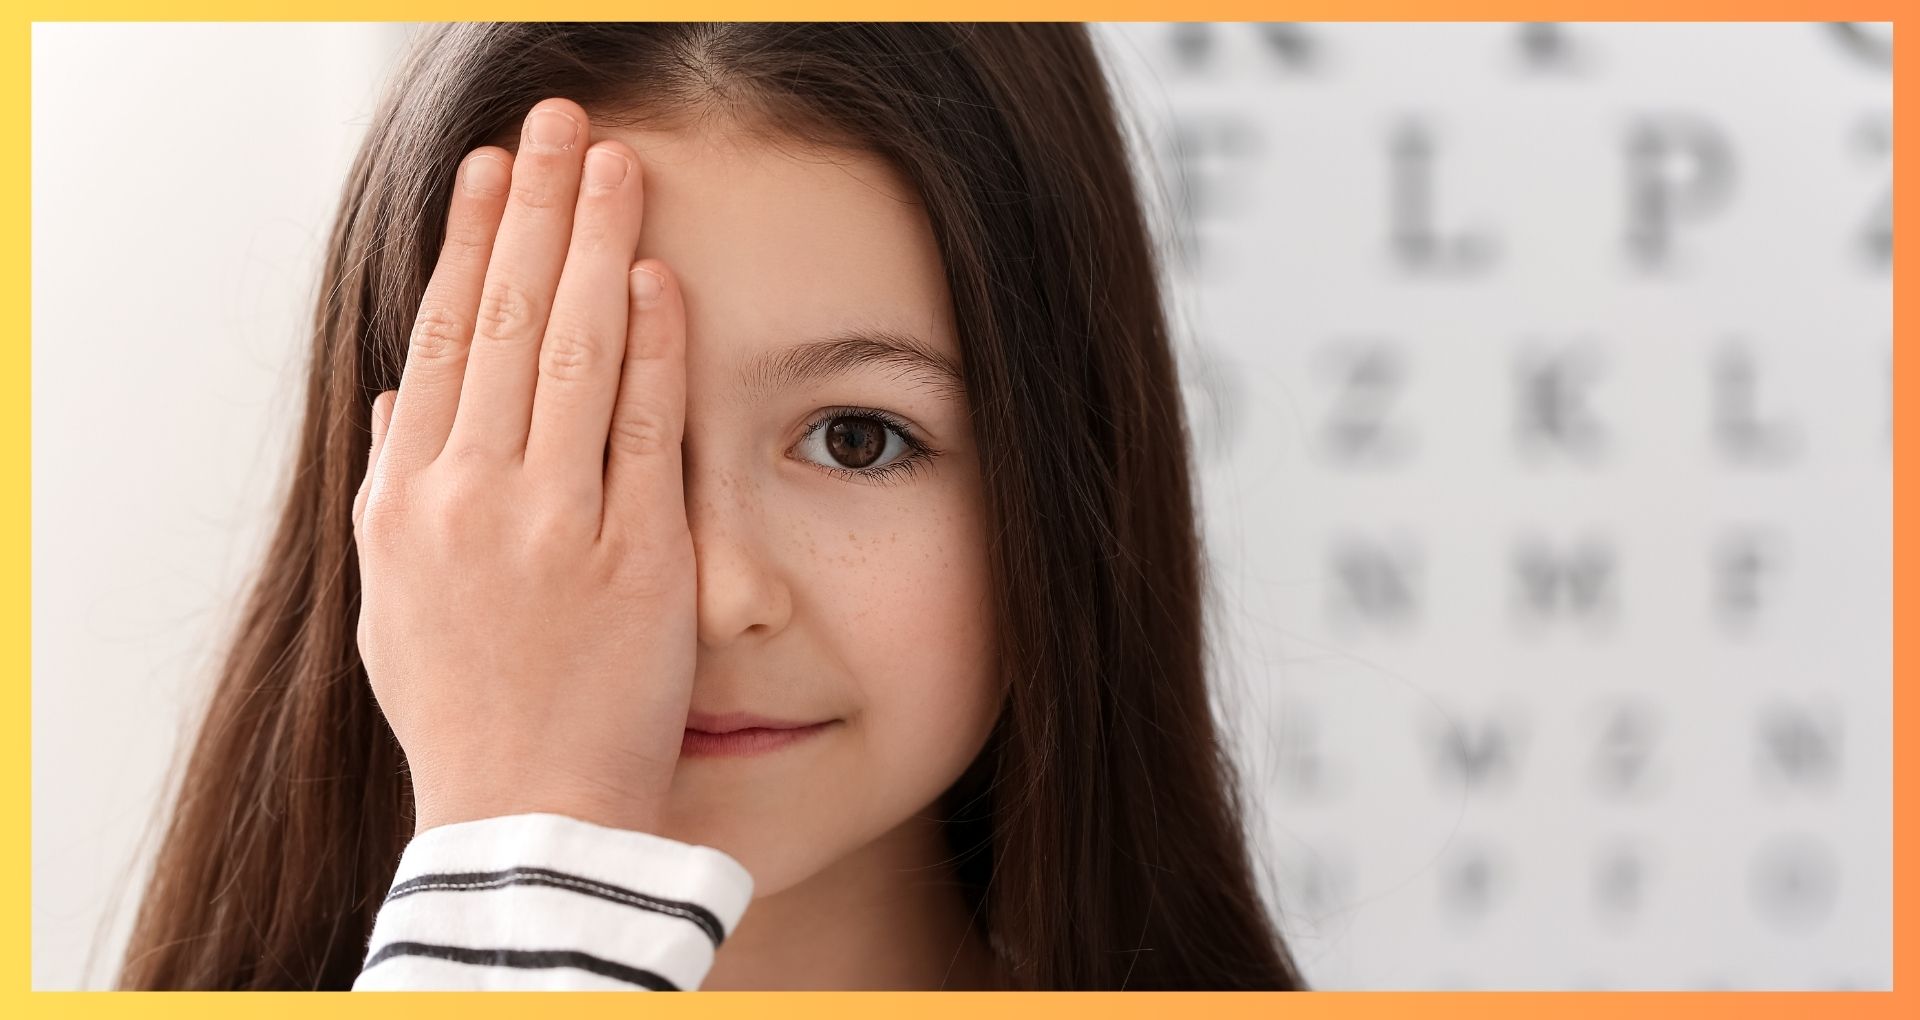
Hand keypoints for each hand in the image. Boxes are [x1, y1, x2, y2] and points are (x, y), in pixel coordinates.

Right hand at [351, 97, 693, 837]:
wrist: (528, 816)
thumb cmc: (464, 710)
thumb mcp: (391, 601)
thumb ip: (390, 489)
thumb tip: (402, 394)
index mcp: (406, 501)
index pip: (440, 338)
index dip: (469, 243)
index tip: (492, 171)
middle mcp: (471, 498)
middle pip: (504, 319)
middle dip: (537, 210)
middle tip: (560, 122)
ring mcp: (555, 524)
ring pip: (572, 352)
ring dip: (598, 245)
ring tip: (618, 164)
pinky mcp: (638, 556)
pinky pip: (643, 428)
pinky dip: (651, 347)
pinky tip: (660, 277)